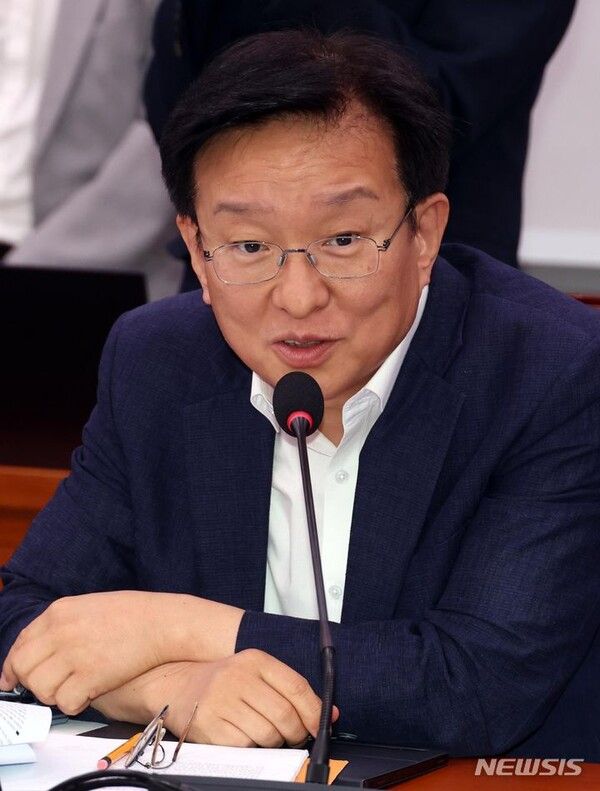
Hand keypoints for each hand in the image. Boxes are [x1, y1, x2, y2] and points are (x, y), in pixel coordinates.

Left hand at [0, 591, 241, 713]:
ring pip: (40, 688)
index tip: (11, 680)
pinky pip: (64, 702)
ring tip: (74, 689)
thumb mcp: (91, 606)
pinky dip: (73, 705)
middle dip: (30, 683)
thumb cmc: (135, 614)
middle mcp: (61, 631)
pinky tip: (87, 696)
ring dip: (53, 694)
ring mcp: (75, 653)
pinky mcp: (91, 676)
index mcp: (60, 611)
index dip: (13, 666)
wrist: (164, 623)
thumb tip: (42, 649)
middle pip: (23, 667)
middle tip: (47, 688)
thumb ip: (63, 624)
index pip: (21, 643)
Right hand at [94, 650, 338, 747]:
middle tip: (293, 736)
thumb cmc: (225, 682)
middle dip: (296, 733)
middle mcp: (239, 676)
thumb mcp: (256, 673)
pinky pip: (245, 746)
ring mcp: (222, 701)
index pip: (297, 687)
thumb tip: (329, 714)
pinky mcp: (210, 726)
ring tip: (266, 735)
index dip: (314, 712)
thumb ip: (290, 690)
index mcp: (255, 660)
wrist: (177, 684)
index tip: (319, 726)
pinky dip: (251, 748)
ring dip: (274, 743)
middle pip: (285, 716)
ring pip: (268, 735)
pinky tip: (244, 737)